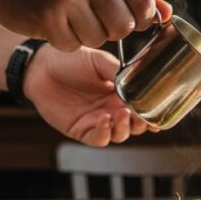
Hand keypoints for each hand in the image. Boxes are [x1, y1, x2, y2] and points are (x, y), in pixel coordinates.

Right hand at [0, 0, 172, 51]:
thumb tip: (166, 13)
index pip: (143, 0)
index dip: (139, 19)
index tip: (126, 20)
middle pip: (124, 26)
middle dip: (110, 31)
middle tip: (89, 19)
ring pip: (99, 39)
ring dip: (84, 36)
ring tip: (66, 17)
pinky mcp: (47, 14)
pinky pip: (72, 45)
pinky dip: (62, 41)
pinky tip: (49, 22)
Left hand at [23, 45, 149, 146]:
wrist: (41, 68)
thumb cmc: (70, 60)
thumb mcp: (99, 61)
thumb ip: (118, 72)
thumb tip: (137, 80)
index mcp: (121, 94)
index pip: (142, 109)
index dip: (152, 114)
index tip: (158, 113)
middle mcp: (112, 110)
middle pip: (135, 126)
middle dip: (141, 123)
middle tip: (139, 114)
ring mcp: (98, 121)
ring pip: (120, 135)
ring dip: (124, 128)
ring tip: (121, 114)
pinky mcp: (81, 131)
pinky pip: (99, 138)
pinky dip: (105, 133)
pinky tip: (104, 120)